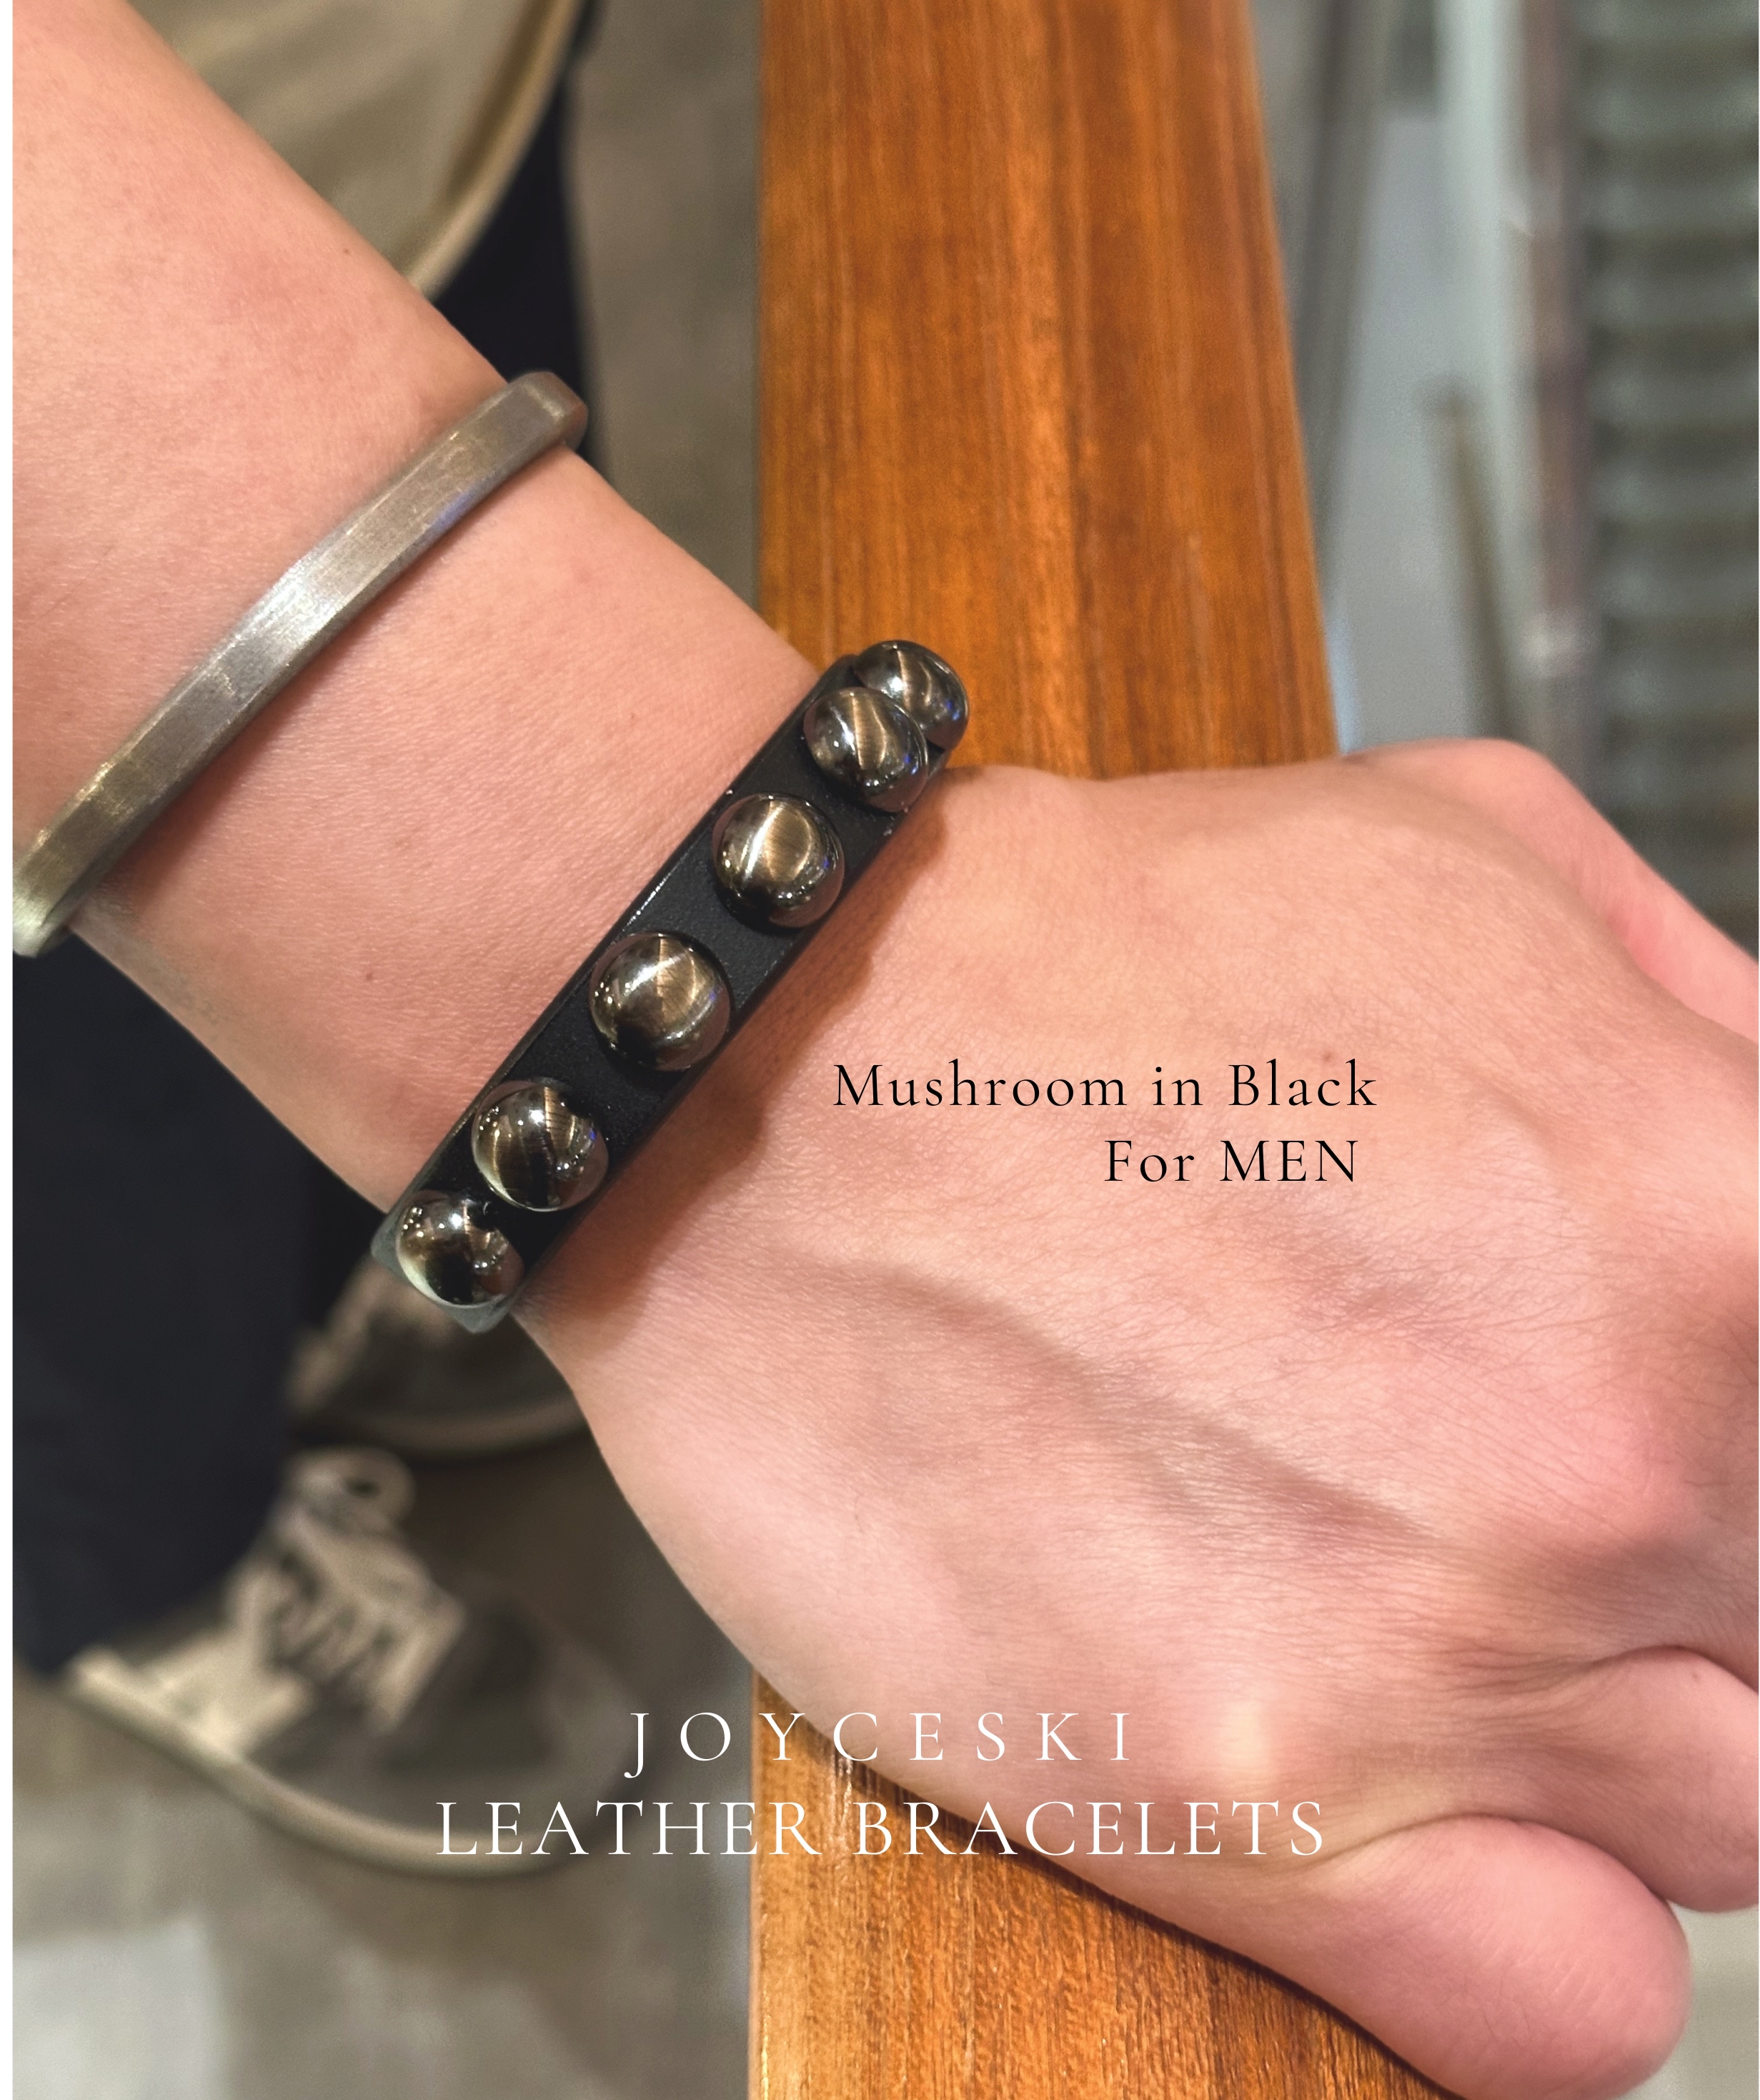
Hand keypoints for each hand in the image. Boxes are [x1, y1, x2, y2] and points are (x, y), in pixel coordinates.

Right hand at [535, 740, 1755, 2099]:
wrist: (771, 1067)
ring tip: (1453, 1619)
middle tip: (1547, 1498)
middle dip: (1712, 1580)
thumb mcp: (1473, 848)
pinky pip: (1557, 2008)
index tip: (1710, 1454)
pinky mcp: (1232, 1799)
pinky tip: (1433, 1808)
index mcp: (1705, 1220)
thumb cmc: (1090, 954)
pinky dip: (1540, 1940)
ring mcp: (1422, 1657)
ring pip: (1728, 1824)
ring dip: (1625, 1736)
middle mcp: (1600, 1462)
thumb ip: (1704, 1016)